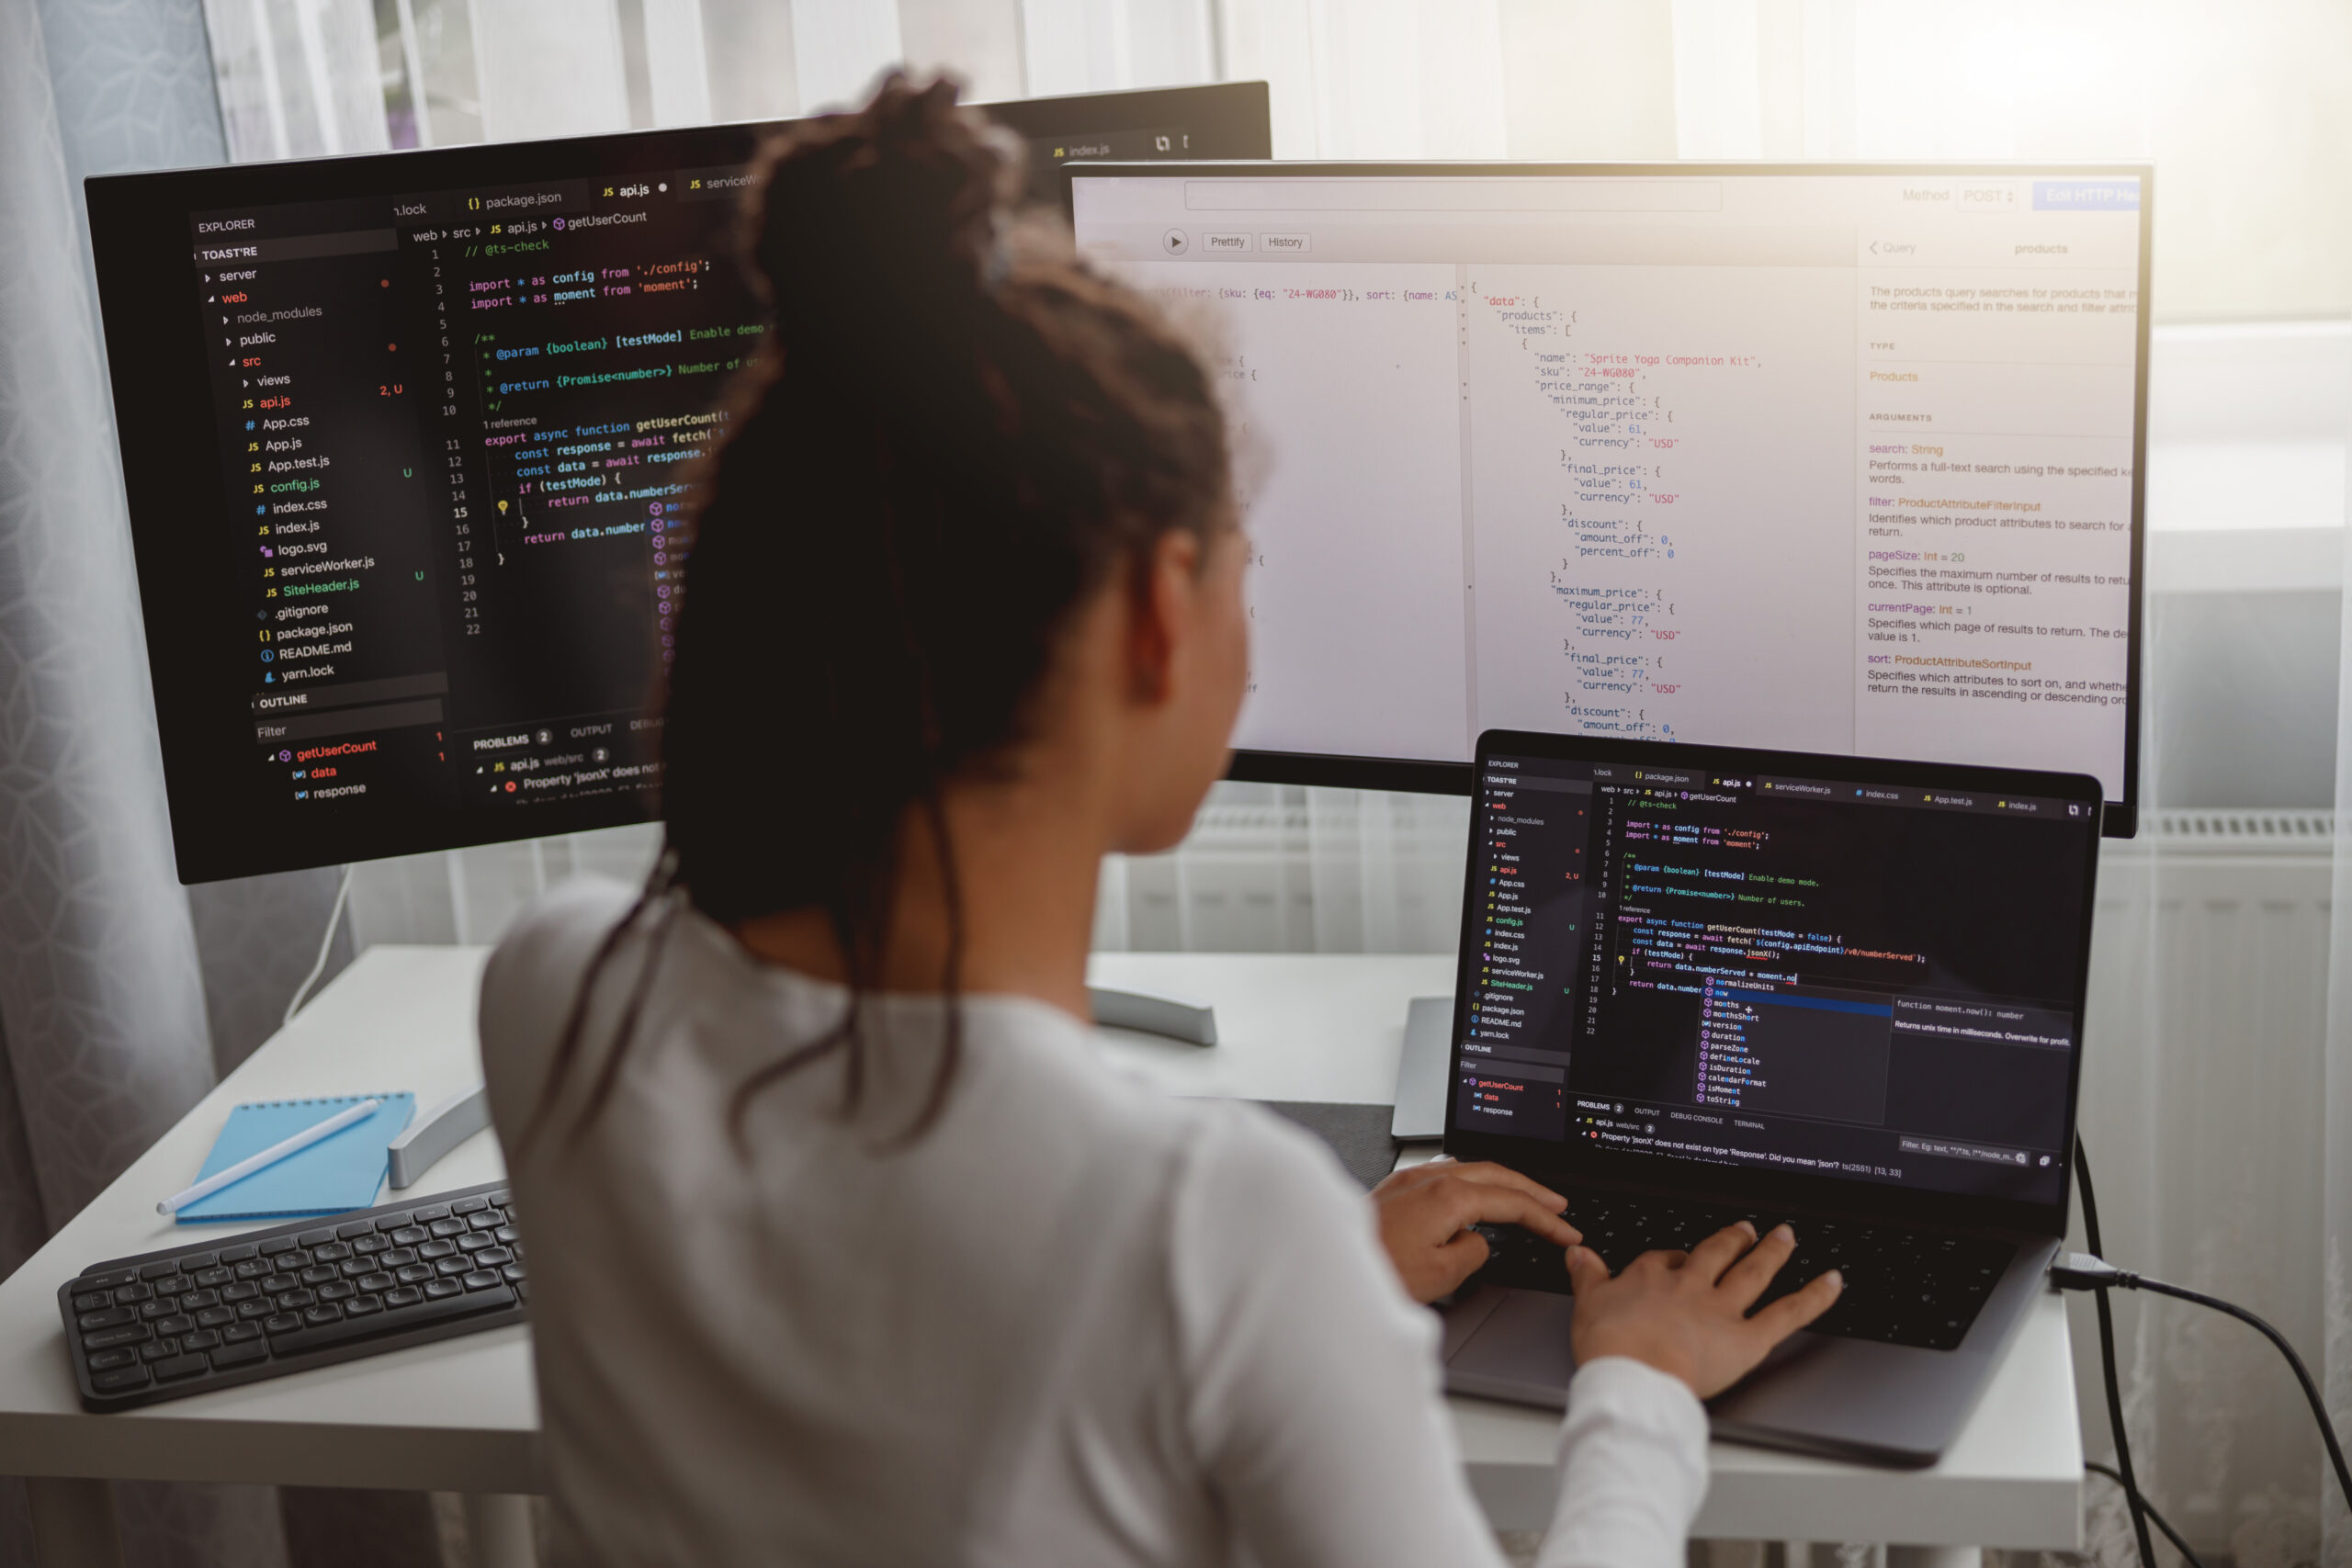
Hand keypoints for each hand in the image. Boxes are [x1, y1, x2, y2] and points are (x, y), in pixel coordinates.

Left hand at [1370, 1159, 1581, 1303]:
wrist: (1325, 1268)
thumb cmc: (1375, 1273)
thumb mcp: (1441, 1275)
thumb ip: (1473, 1252)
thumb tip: (1476, 1242)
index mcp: (1448, 1196)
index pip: (1512, 1202)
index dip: (1545, 1218)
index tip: (1565, 1230)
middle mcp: (1428, 1178)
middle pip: (1496, 1174)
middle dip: (1532, 1189)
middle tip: (1557, 1204)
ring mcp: (1409, 1179)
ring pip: (1470, 1169)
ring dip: (1502, 1182)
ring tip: (1523, 1198)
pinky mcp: (1394, 1188)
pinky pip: (1446, 1174)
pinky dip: (1473, 1183)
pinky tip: (1473, 1194)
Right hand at [1567, 1222, 1842, 1397]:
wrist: (1634, 1374)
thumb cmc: (1610, 1348)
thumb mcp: (1586, 1305)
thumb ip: (1587, 1278)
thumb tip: (1578, 1255)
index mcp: (1651, 1279)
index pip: (1664, 1260)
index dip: (1672, 1259)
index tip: (1675, 1259)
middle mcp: (1691, 1286)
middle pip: (1716, 1254)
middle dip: (1732, 1240)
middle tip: (1745, 1229)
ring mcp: (1722, 1308)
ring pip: (1753, 1272)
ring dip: (1772, 1252)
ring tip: (1785, 1237)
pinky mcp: (1748, 1337)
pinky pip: (1788, 1312)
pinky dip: (1814, 1296)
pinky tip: (1833, 1281)